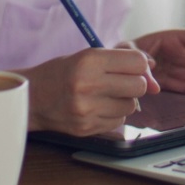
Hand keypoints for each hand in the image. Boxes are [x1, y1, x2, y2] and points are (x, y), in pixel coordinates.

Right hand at [17, 47, 154, 135]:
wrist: (31, 97)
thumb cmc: (62, 72)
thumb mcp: (87, 56)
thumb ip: (120, 60)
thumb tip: (153, 70)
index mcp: (89, 61)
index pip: (137, 63)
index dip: (140, 65)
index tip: (133, 67)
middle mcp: (88, 85)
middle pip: (139, 86)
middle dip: (135, 84)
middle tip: (121, 82)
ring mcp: (87, 109)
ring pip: (131, 106)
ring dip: (124, 100)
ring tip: (105, 95)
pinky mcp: (87, 127)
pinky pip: (118, 121)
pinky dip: (113, 114)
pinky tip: (97, 107)